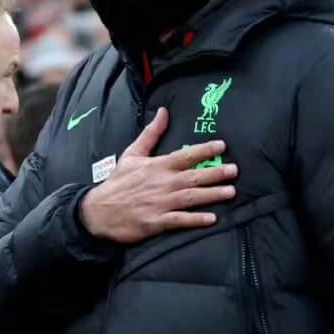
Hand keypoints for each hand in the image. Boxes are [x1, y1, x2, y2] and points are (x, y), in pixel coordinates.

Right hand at [77, 108, 236, 243]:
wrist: (98, 211)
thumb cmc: (118, 182)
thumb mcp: (131, 154)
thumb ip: (151, 134)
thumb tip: (163, 112)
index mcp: (157, 166)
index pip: (185, 156)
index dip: (204, 150)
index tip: (222, 146)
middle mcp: (162, 184)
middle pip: (193, 177)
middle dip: (216, 173)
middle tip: (234, 170)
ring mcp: (160, 203)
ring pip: (191, 198)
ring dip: (212, 194)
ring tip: (231, 192)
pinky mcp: (157, 222)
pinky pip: (180, 220)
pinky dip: (196, 220)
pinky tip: (212, 219)